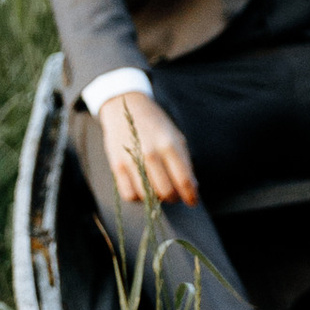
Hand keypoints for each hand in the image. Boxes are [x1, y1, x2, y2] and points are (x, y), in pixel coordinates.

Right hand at [100, 91, 198, 208]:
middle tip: (174, 195)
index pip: (184, 179)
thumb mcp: (176, 137)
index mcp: (170, 145)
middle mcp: (151, 153)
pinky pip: (129, 195)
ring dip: (155, 199)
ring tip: (157, 190)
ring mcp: (133, 160)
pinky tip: (142, 187)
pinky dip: (138, 196)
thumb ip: (184, 162)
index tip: (192, 202)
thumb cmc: (155, 125)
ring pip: (147, 196)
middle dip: (173, 198)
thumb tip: (192, 189)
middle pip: (166, 192)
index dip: (190, 196)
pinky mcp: (117, 166)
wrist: (125, 107)